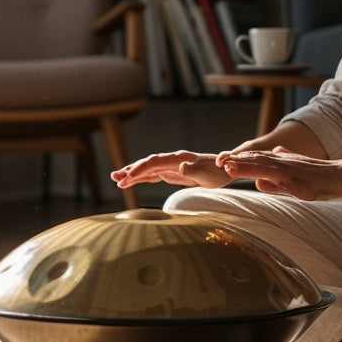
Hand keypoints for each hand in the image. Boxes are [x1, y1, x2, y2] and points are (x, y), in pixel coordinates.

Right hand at [111, 151, 231, 188]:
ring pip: (147, 169)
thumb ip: (193, 169)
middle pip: (147, 163)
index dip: (141, 169)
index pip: (154, 162)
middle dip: (131, 170)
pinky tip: (130, 182)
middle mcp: (171, 160)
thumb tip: (181, 166)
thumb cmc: (218, 172)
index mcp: (178, 158)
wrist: (225, 170)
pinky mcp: (171, 173)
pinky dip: (141, 178)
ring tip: (116, 179)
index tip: (129, 177)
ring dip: (132, 174)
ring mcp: (170, 166)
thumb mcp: (207, 173)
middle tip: (115, 177)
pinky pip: (152, 175)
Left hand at [217, 147, 341, 200]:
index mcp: (280, 161)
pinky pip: (278, 179)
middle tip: (217, 160)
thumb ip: (281, 166)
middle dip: (235, 160)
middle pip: (254, 159)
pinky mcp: (297, 181)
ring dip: (245, 166)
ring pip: (262, 166)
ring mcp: (288, 171)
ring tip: (228, 166)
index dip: (238, 158)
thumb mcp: (296, 170)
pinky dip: (264, 177)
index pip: (254, 157)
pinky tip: (259, 180)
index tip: (222, 159)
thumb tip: (268, 163)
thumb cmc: (318, 175)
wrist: (341, 175)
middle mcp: (281, 163)